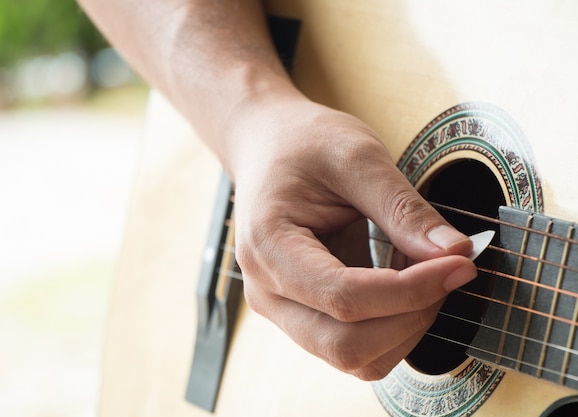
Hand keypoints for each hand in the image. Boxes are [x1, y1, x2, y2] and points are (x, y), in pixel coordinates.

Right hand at [228, 96, 475, 379]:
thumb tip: (454, 253)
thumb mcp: (357, 158)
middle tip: (449, 271)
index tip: (459, 264)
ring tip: (423, 271)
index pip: (344, 297)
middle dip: (411, 316)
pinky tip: (405, 284)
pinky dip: (392, 326)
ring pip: (354, 357)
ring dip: (404, 326)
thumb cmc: (303, 144)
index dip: (411, 291)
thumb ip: (404, 209)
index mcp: (269, 246)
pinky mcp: (302, 313)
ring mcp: (281, 308)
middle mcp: (266, 290)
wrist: (269, 147)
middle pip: (346, 345)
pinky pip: (354, 347)